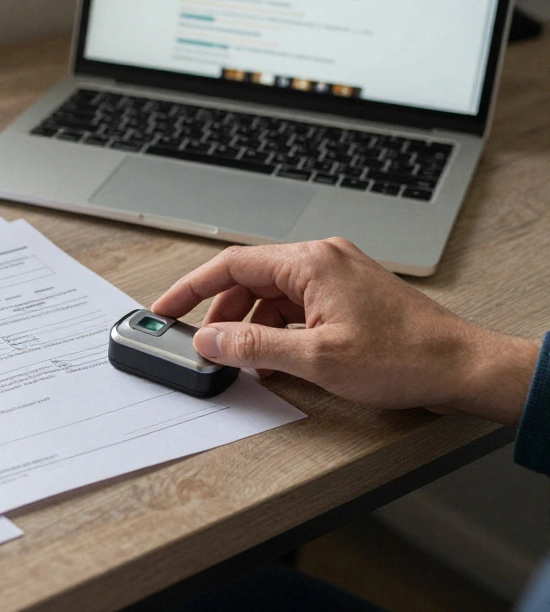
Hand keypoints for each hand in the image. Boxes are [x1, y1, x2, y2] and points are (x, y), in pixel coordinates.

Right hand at [151, 238, 538, 426]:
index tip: (165, 309)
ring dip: (251, 327)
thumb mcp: (315, 358)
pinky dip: (278, 331)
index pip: (232, 264)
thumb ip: (252, 346)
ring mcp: (337, 276)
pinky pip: (296, 307)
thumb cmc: (404, 357)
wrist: (461, 367)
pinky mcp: (347, 296)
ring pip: (272, 296)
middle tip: (202, 344)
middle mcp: (322, 260)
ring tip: (245, 361)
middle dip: (221, 314)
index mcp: (310, 262)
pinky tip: (276, 360)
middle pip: (249, 279)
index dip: (191, 288)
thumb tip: (208, 340)